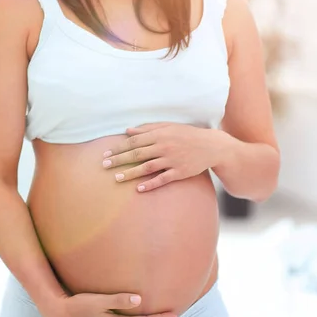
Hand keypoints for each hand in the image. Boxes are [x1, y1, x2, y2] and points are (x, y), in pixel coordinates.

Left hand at [102, 122, 222, 192]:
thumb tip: (127, 130)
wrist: (212, 146)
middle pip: (137, 154)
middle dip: (119, 160)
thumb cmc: (187, 134)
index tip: (106, 153)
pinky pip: (162, 179)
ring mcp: (172, 160)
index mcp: (160, 134)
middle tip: (104, 165)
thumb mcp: (168, 127)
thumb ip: (147, 128)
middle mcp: (164, 146)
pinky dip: (150, 184)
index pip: (134, 141)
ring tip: (116, 178)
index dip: (119, 147)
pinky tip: (139, 189)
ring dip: (130, 173)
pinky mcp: (180, 172)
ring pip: (147, 167)